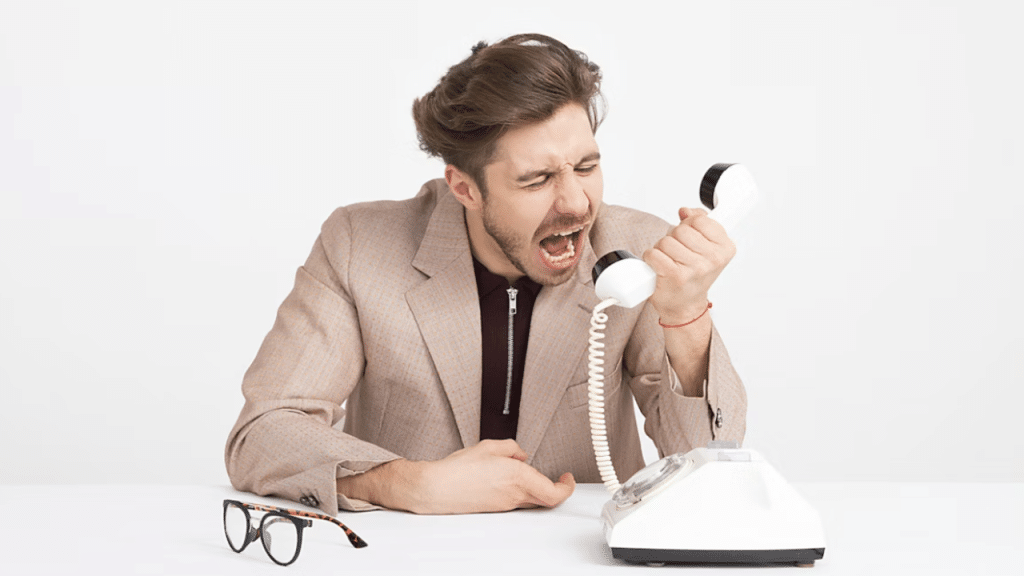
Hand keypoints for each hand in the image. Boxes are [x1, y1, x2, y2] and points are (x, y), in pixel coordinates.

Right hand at [414, 439, 574, 513]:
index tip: (568, 478)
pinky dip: (520, 490)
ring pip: (532, 499)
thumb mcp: (488, 446)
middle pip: (547, 499)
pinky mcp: (496, 508)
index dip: (567, 487)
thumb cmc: (458, 470)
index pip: (554, 492)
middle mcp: (514, 495)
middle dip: (555, 487)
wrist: (436, 489)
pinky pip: (517, 500)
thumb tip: (520, 454)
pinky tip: (508, 478)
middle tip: (558, 478)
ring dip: (536, 487)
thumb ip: (511, 447)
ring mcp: (505, 504)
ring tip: (527, 472)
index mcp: (518, 477)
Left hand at [643, 207, 735, 323]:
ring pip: (665, 241)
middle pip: (680, 230)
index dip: (689, 226)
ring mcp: (695, 268)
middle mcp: (713, 259)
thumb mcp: (705, 247)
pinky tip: (659, 267)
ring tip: (669, 261)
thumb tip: (685, 211)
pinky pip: (654, 253)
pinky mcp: (675, 275)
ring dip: (661, 250)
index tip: (691, 239)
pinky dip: (650, 258)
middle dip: (673, 238)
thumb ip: (699, 223)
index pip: (700, 219)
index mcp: (725, 248)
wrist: (685, 306)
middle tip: (677, 254)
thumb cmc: (694, 276)